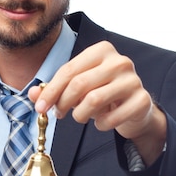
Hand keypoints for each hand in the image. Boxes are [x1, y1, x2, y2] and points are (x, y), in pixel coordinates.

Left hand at [29, 41, 166, 165]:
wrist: (135, 107)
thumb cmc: (103, 93)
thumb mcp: (77, 88)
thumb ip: (54, 89)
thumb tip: (33, 95)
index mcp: (102, 50)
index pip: (69, 70)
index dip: (51, 91)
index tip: (40, 107)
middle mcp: (120, 61)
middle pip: (79, 84)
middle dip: (62, 103)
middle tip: (58, 114)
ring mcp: (133, 80)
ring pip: (93, 100)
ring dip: (80, 115)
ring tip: (80, 117)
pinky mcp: (142, 100)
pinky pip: (111, 118)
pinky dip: (100, 124)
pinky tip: (101, 122)